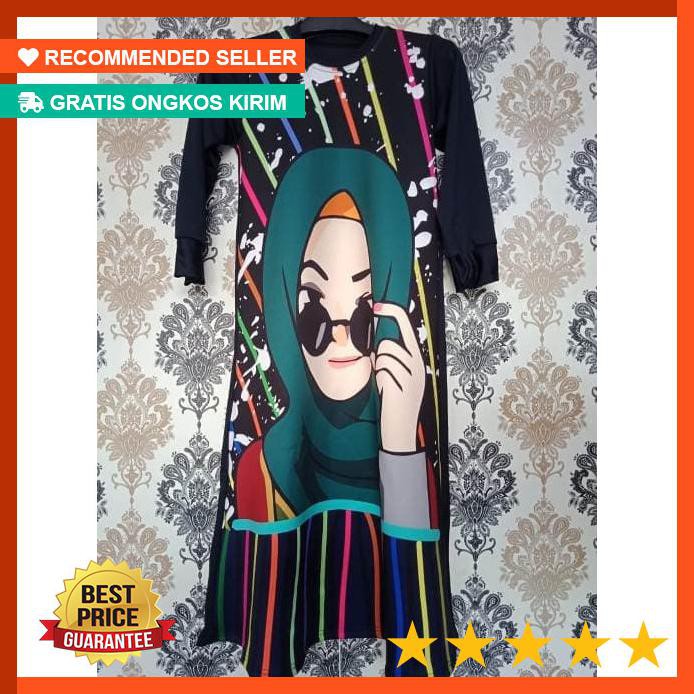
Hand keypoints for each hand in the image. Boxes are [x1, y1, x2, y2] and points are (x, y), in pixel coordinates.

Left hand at [370, 301, 424, 452]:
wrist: (402, 429)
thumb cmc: (397, 402)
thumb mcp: (400, 377)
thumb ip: (394, 359)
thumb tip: (378, 345)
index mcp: (417, 359)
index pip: (406, 326)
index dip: (392, 312)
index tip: (378, 305)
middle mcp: (417, 363)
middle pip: (389, 344)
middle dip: (379, 355)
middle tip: (381, 370)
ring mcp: (410, 373)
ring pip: (383, 356)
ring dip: (378, 368)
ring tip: (385, 385)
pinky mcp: (400, 382)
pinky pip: (382, 369)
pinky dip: (379, 378)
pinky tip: (386, 391)